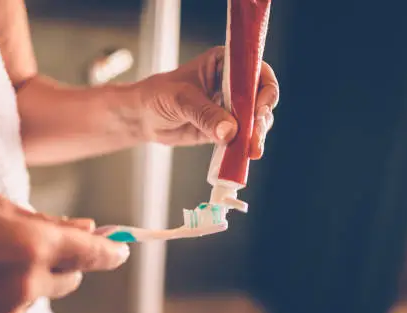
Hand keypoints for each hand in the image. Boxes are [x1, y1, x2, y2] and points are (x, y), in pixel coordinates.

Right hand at [0, 194, 128, 312]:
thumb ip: (45, 220)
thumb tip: (85, 226)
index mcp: (35, 244)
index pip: (92, 253)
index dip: (111, 252)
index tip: (121, 251)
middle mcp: (30, 283)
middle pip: (72, 279)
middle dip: (65, 263)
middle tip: (35, 248)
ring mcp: (11, 312)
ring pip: (40, 295)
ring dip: (29, 280)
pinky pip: (13, 312)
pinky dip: (4, 299)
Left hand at [136, 46, 278, 158]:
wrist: (143, 117)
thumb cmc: (158, 96)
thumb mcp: (180, 100)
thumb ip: (205, 114)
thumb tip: (230, 132)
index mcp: (224, 63)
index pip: (255, 71)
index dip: (263, 89)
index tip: (259, 109)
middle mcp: (233, 83)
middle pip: (261, 98)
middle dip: (261, 118)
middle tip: (255, 135)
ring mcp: (231, 106)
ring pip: (256, 120)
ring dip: (257, 135)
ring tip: (252, 150)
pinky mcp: (226, 127)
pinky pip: (243, 136)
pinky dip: (246, 146)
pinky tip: (245, 155)